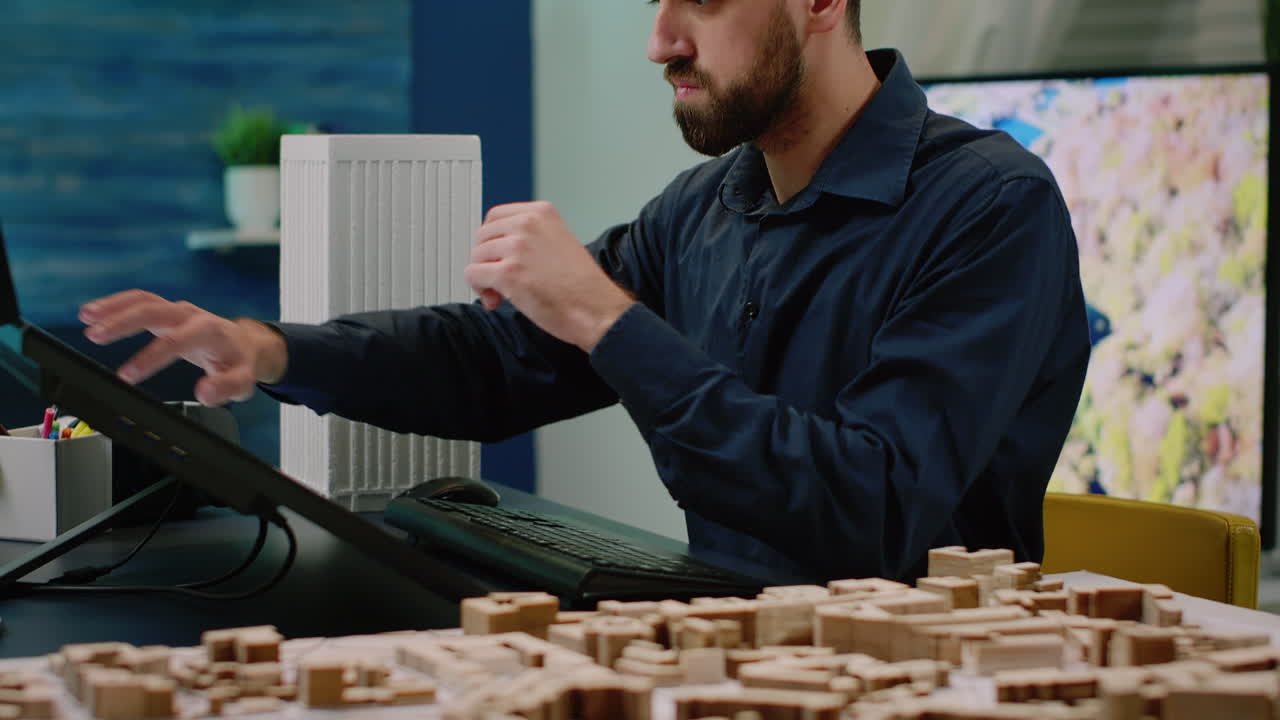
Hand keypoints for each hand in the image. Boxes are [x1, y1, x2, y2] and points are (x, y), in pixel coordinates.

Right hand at [79, 290, 287, 406]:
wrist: (245, 344)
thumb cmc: (240, 362)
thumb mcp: (242, 381)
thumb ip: (225, 388)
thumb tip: (204, 394)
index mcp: (209, 331)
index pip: (176, 341)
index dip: (150, 357)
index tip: (126, 376)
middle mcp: (191, 315)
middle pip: (154, 310)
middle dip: (123, 322)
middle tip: (95, 336)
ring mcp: (177, 311)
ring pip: (143, 300)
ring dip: (113, 307)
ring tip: (86, 318)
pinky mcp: (167, 311)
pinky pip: (139, 301)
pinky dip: (115, 304)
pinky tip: (92, 313)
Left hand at [465, 201, 633, 350]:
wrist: (597, 309)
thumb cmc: (584, 286)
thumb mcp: (561, 242)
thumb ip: (533, 237)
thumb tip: (501, 247)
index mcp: (541, 213)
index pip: (495, 216)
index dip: (492, 240)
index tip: (499, 256)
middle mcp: (528, 225)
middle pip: (482, 236)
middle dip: (486, 260)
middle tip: (499, 280)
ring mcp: (517, 248)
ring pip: (476, 256)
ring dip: (484, 278)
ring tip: (502, 293)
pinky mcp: (508, 273)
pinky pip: (473, 275)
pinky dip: (480, 290)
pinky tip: (497, 300)